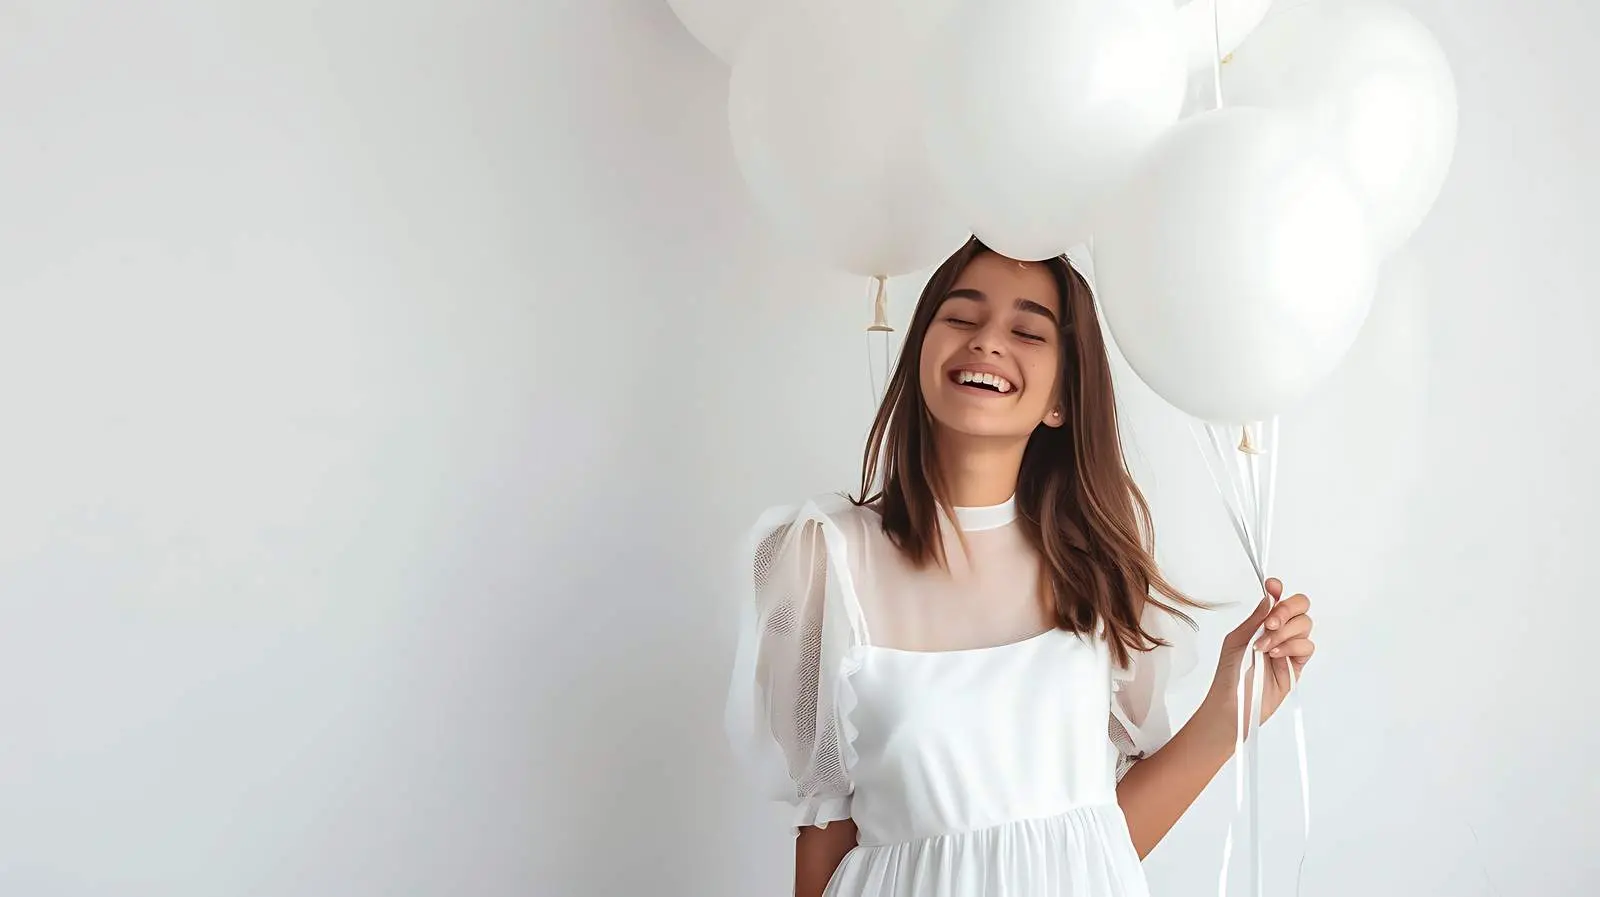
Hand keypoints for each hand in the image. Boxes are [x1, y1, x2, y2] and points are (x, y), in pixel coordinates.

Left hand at [1205, 578, 1314, 728]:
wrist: (1233, 703)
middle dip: (1286, 610)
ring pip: (1304, 625)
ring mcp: (1290, 648)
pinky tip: (1274, 655)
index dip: (1278, 590)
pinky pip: (1307, 646)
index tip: (1272, 586)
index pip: (1278, 600)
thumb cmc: (1229, 673)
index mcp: (1262, 623)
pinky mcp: (1297, 665)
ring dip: (1284, 632)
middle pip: (1300, 607)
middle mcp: (1279, 632)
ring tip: (1264, 647)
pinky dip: (1291, 646)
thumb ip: (1255, 619)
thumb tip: (1269, 597)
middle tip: (1270, 623)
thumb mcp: (1236, 640)